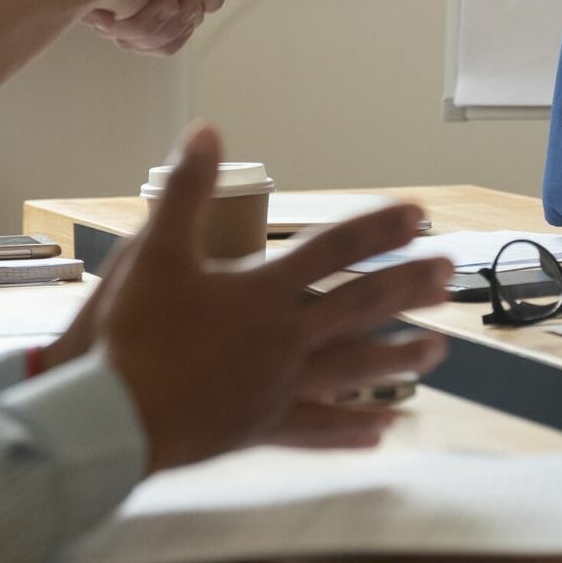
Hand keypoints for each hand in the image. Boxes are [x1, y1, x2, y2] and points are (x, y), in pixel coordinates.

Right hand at [56, 124, 451, 471]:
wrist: (110, 418)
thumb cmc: (131, 335)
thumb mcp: (154, 252)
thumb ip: (185, 190)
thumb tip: (207, 131)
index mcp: (262, 294)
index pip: (333, 250)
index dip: (377, 229)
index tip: (419, 215)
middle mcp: (283, 340)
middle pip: (360, 308)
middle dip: (409, 287)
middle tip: (451, 276)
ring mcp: (278, 387)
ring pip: (354, 370)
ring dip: (400, 356)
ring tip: (439, 351)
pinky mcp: (261, 427)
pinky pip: (319, 426)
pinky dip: (353, 427)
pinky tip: (384, 431)